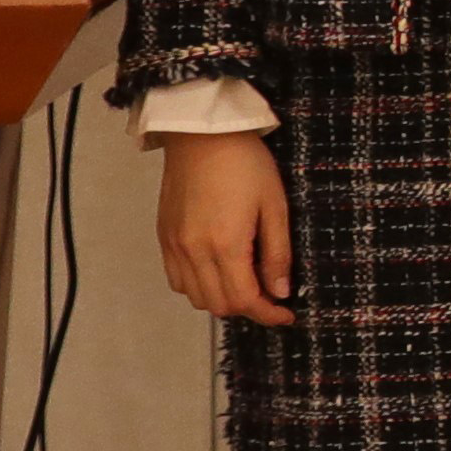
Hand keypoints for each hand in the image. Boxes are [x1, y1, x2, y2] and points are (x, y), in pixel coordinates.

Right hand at [158, 129, 294, 325]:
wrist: (202, 135)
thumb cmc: (245, 164)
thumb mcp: (275, 206)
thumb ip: (277, 253)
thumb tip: (280, 291)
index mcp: (225, 244)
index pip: (244, 300)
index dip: (268, 315)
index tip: (286, 315)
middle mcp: (193, 251)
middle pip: (217, 305)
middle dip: (248, 309)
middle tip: (271, 298)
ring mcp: (174, 245)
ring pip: (194, 297)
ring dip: (222, 300)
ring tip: (247, 284)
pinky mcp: (164, 236)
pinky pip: (176, 279)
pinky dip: (197, 286)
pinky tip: (218, 272)